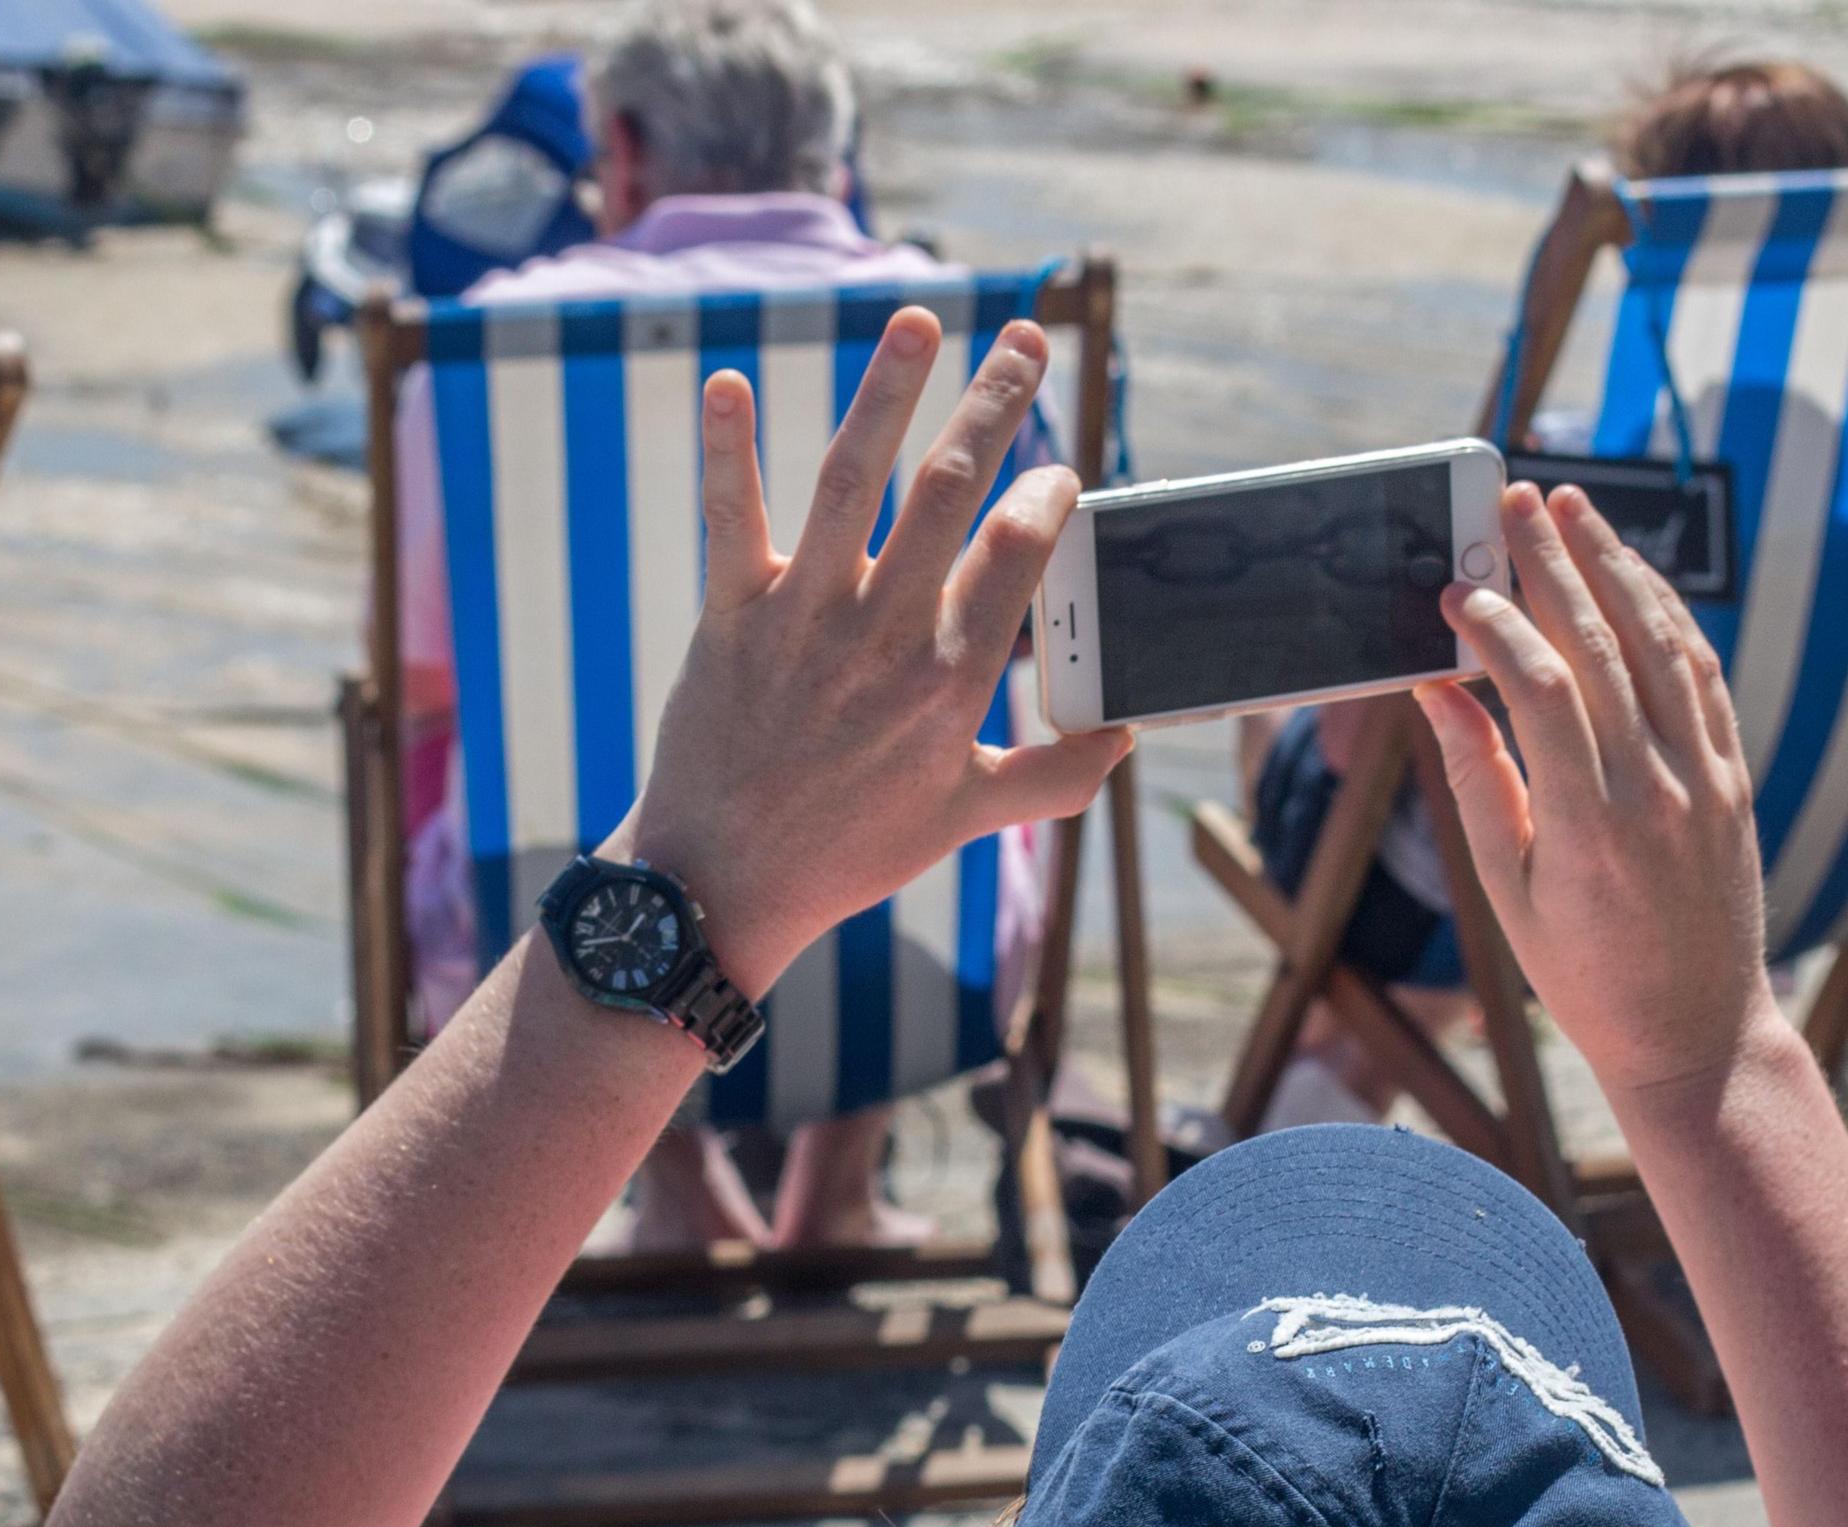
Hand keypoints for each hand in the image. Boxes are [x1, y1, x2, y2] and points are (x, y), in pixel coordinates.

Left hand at [621, 311, 1129, 994]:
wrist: (722, 884)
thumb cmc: (850, 852)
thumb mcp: (967, 820)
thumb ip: (1057, 777)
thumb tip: (1126, 736)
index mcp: (950, 678)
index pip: (1019, 555)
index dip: (1049, 498)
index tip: (1061, 472)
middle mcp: (881, 633)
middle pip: (951, 492)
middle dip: (996, 404)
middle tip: (1027, 339)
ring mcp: (802, 617)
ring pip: (852, 481)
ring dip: (887, 393)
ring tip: (920, 320)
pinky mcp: (729, 614)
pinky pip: (730, 517)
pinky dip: (727, 449)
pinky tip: (726, 379)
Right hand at [1414, 483, 1779, 1106]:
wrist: (1695, 1034)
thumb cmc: (1585, 976)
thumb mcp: (1507, 894)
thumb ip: (1475, 782)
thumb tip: (1435, 689)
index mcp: (1587, 828)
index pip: (1541, 689)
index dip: (1498, 626)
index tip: (1458, 588)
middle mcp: (1656, 792)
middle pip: (1603, 645)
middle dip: (1554, 562)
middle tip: (1514, 500)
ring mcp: (1706, 780)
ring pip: (1662, 644)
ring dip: (1615, 565)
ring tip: (1573, 508)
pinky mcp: (1735, 779)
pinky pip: (1702, 675)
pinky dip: (1667, 616)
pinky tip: (1634, 577)